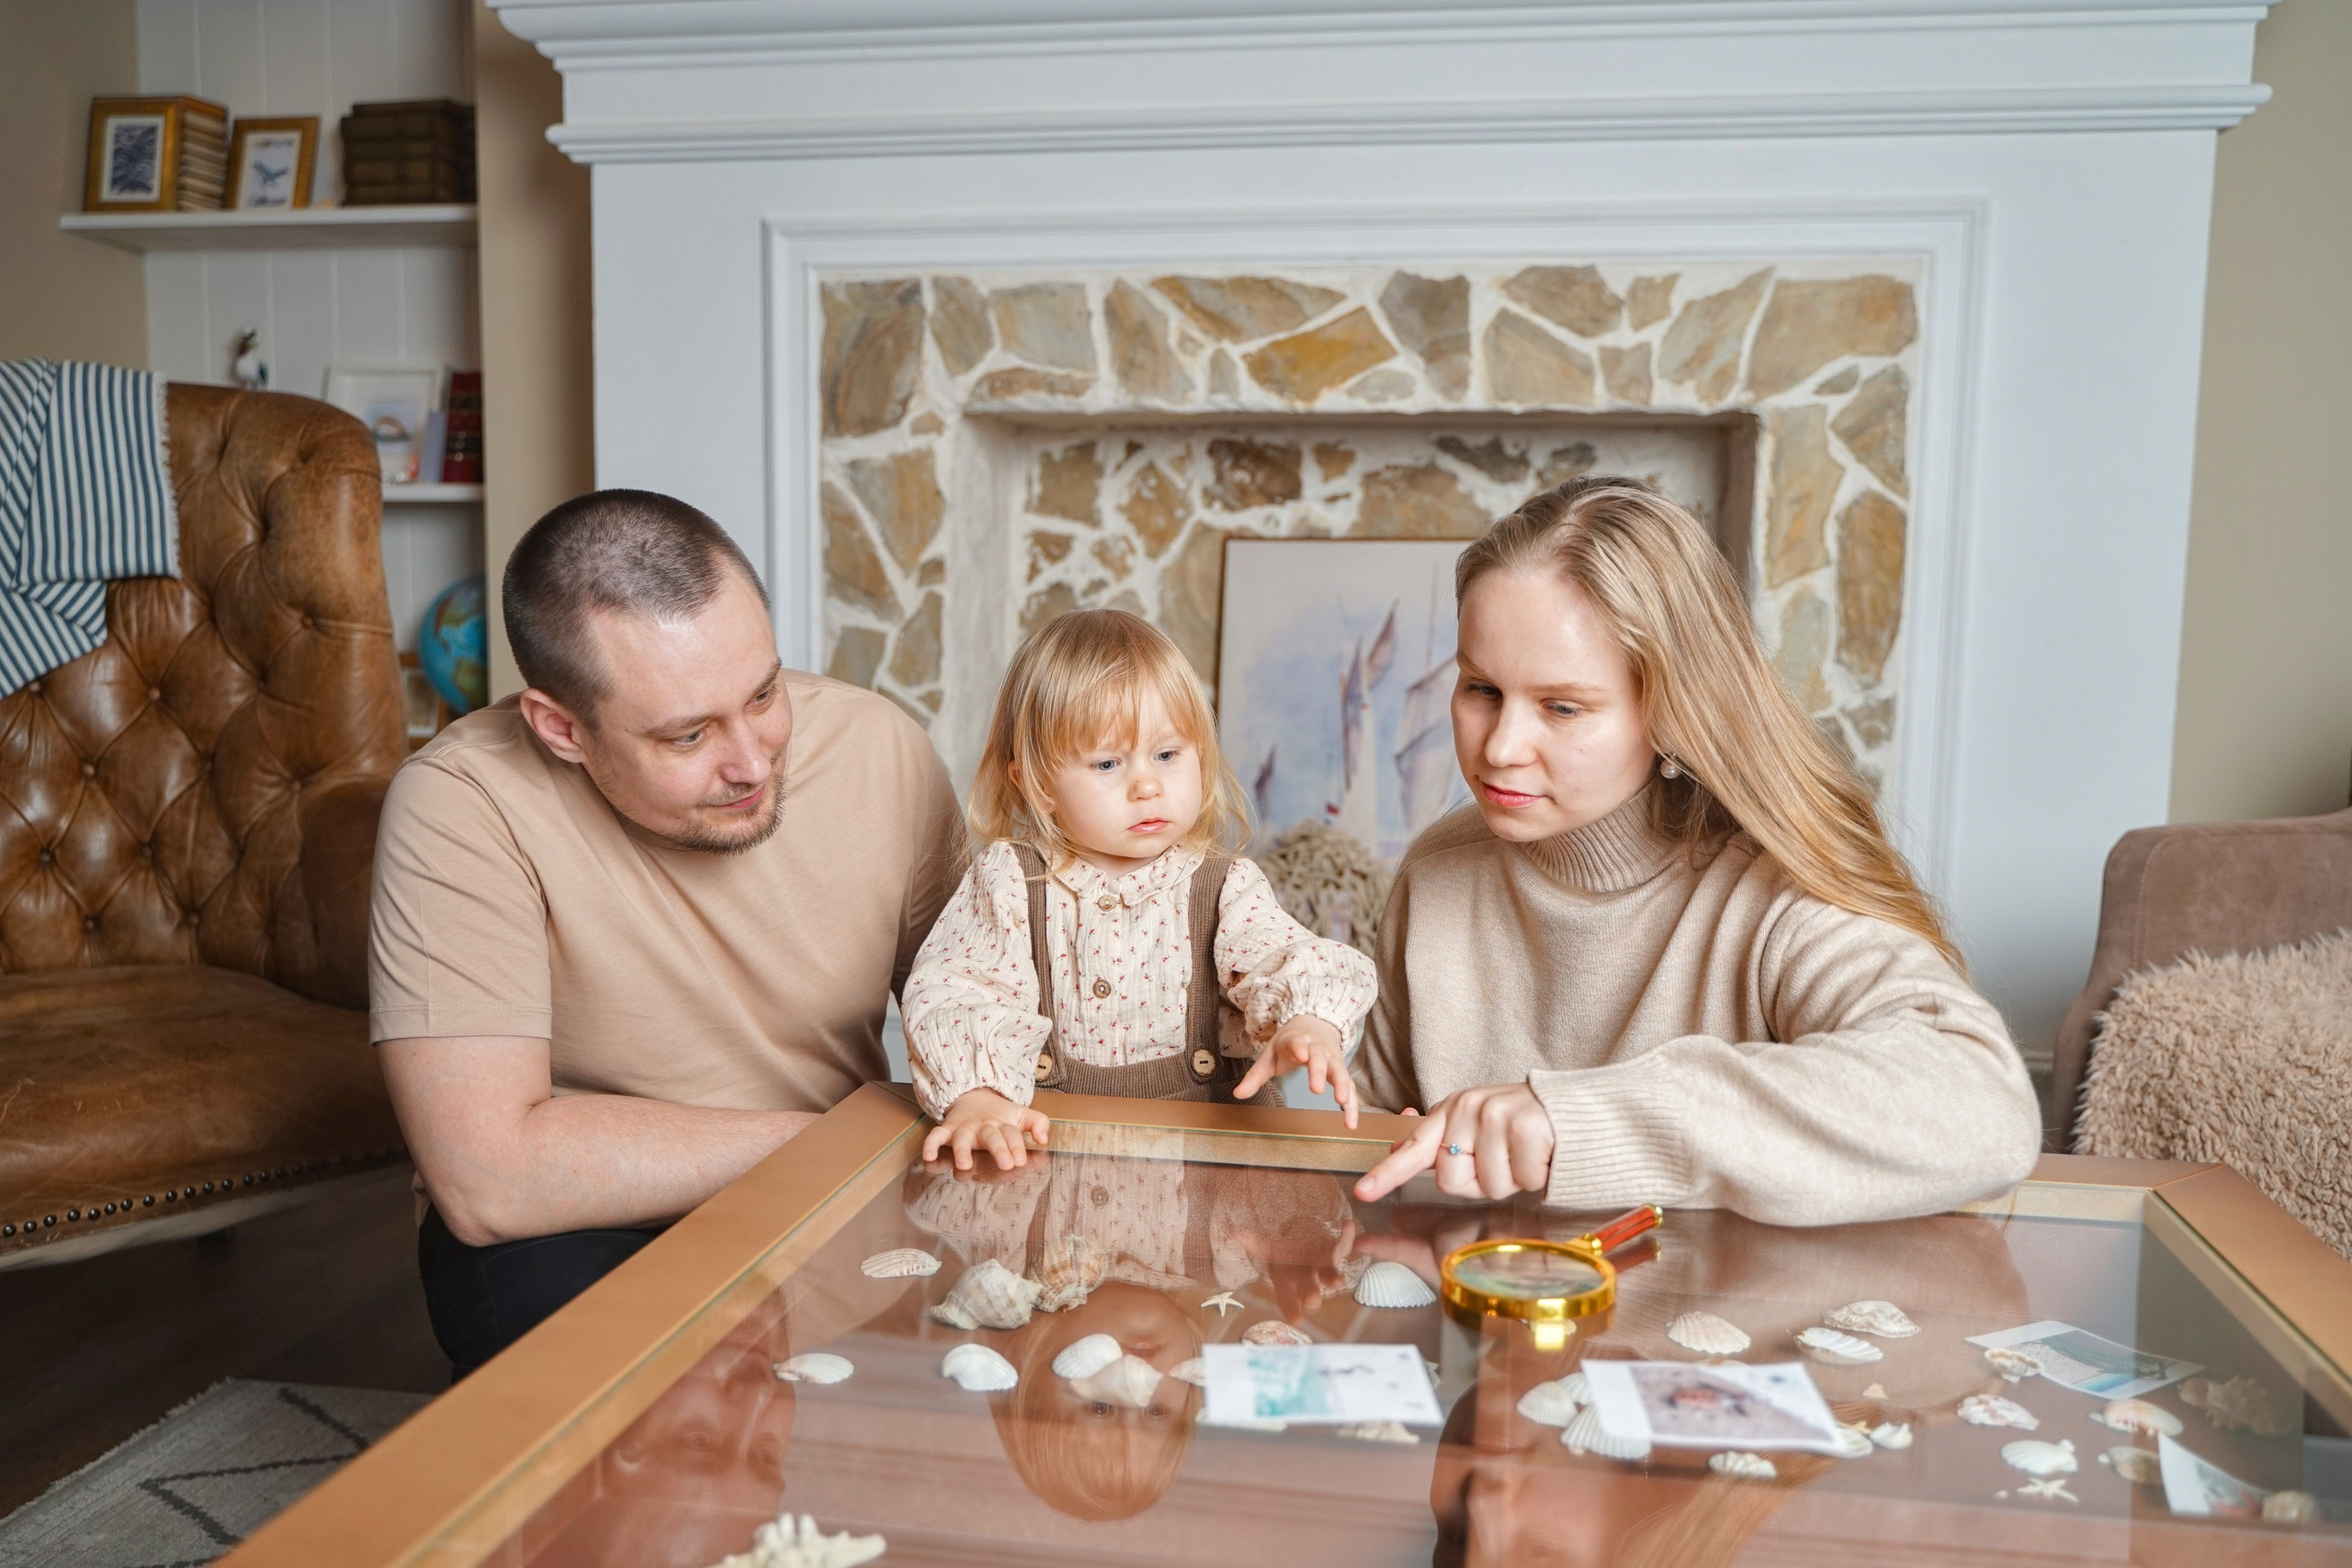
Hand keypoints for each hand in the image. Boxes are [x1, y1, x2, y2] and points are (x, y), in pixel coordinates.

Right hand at [920, 1088, 1049, 1171]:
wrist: (973, 1095)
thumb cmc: (999, 1114)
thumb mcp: (1021, 1114)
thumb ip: (1038, 1123)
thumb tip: (1043, 1138)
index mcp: (1003, 1124)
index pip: (1012, 1135)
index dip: (1017, 1147)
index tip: (1021, 1161)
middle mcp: (983, 1126)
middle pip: (992, 1137)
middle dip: (999, 1150)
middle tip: (1007, 1164)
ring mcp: (964, 1128)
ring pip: (962, 1139)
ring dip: (962, 1151)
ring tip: (964, 1165)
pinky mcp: (948, 1129)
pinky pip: (936, 1136)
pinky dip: (931, 1144)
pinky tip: (929, 1156)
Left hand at [1231, 1015, 1359, 1127]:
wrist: (1314, 1025)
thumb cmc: (1290, 1045)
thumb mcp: (1270, 1056)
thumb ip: (1255, 1075)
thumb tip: (1238, 1094)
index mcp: (1298, 1041)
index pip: (1298, 1043)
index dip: (1299, 1047)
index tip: (1301, 1055)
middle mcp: (1318, 1049)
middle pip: (1320, 1058)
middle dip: (1319, 1072)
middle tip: (1316, 1089)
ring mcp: (1333, 1059)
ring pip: (1340, 1072)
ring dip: (1343, 1087)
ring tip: (1342, 1102)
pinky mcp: (1342, 1072)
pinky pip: (1350, 1088)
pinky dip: (1352, 1105)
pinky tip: (1351, 1123)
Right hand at [1231, 1212, 1358, 1320]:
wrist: (1299, 1239)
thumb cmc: (1280, 1250)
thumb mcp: (1264, 1246)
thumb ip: (1252, 1240)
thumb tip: (1236, 1231)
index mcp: (1287, 1281)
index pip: (1287, 1298)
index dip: (1291, 1308)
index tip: (1295, 1320)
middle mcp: (1307, 1279)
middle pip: (1310, 1291)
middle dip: (1312, 1295)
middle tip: (1313, 1300)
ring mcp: (1323, 1267)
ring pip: (1330, 1276)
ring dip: (1334, 1279)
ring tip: (1339, 1281)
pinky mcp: (1336, 1252)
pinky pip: (1343, 1246)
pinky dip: (1347, 1237)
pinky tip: (1348, 1226)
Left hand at [1352, 1083, 1554, 1201]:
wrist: (1571, 1110)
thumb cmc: (1519, 1126)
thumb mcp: (1475, 1129)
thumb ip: (1440, 1145)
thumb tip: (1396, 1150)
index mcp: (1450, 1112)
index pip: (1413, 1148)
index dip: (1386, 1174)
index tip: (1363, 1193)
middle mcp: (1467, 1110)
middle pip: (1450, 1181)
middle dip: (1477, 1182)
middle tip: (1501, 1160)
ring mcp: (1496, 1116)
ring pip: (1490, 1186)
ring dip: (1511, 1180)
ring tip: (1524, 1155)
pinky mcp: (1526, 1126)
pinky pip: (1522, 1179)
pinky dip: (1535, 1176)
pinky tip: (1542, 1154)